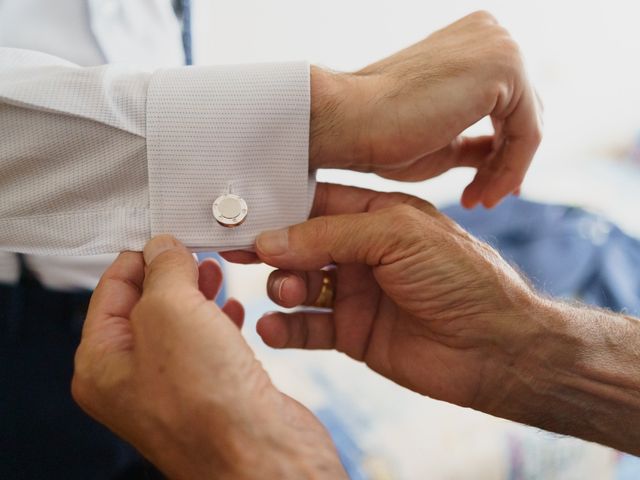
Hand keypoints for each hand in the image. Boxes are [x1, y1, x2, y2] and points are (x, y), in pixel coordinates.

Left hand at [72, 235, 344, 479]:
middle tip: (195, 251)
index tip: (167, 237)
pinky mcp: (211, 392)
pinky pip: (207, 345)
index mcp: (102, 366)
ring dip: (197, 294)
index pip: (110, 292)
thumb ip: (163, 270)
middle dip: (171, 274)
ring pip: (180, 324)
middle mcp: (133, 381)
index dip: (139, 258)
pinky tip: (235, 309)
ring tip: (216, 272)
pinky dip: (219, 320)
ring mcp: (173, 389)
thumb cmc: (210, 404)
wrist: (263, 455)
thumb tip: (163, 248)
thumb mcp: (172, 312)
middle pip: (145, 306)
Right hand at [255, 184, 639, 455]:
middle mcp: (362, 253)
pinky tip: (274, 328)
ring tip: (285, 292)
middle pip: (300, 246)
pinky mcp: (353, 334)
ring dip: (282, 287)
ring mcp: (356, 294)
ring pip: (299, 286)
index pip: (316, 204)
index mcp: (376, 216)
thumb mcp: (398, 234)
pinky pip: (308, 328)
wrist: (497, 347)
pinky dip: (287, 328)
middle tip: (243, 256)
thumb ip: (331, 235)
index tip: (242, 215)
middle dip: (272, 251)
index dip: (280, 208)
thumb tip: (270, 240)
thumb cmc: (460, 277)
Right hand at [310, 11, 542, 207]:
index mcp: (472, 44)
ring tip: (477, 201)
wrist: (350, 122)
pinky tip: (480, 194)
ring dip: (505, 172)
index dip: (499, 154)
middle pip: (521, 113)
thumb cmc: (381, 133)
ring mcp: (500, 45)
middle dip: (503, 164)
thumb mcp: (444, 142)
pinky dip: (509, 169)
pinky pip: (527, 132)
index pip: (506, 105)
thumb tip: (499, 156)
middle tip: (479, 201)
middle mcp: (491, 34)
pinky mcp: (505, 66)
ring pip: (526, 126)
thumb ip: (477, 143)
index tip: (478, 191)